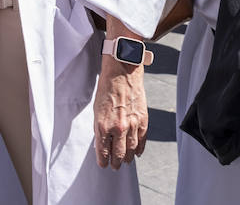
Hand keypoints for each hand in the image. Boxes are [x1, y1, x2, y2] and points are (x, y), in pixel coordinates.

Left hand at [93, 46, 148, 167]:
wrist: (122, 73)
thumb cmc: (106, 88)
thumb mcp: (96, 109)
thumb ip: (100, 126)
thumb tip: (102, 140)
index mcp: (103, 125)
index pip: (103, 150)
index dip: (103, 160)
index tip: (102, 164)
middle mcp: (118, 127)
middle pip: (118, 153)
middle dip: (115, 162)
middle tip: (114, 167)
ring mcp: (132, 125)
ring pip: (130, 149)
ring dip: (127, 158)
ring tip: (124, 162)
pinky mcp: (142, 120)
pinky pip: (142, 140)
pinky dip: (139, 149)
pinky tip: (136, 153)